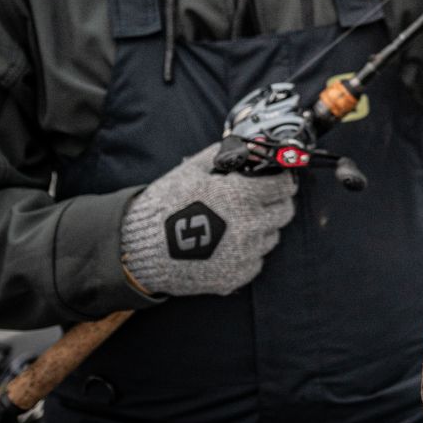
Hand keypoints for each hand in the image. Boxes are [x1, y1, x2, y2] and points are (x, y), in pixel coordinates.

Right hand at [119, 143, 295, 297]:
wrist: (138, 249)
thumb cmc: (165, 205)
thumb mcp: (191, 171)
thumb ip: (222, 155)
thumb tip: (243, 145)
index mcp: (241, 197)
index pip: (283, 186)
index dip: (281, 181)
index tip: (276, 180)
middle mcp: (249, 227)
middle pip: (284, 213)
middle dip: (276, 203)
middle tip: (259, 200)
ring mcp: (243, 255)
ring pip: (271, 237)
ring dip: (262, 228)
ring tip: (237, 222)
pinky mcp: (235, 277)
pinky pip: (256, 262)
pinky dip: (248, 253)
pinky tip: (228, 245)